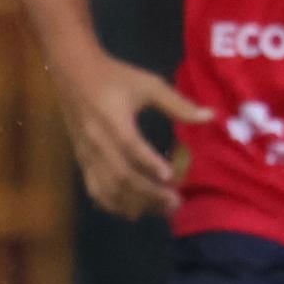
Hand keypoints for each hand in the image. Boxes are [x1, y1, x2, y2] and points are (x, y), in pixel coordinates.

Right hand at [63, 52, 207, 219]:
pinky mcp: (82, 160)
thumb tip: (212, 117)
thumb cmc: (114, 76)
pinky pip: (95, 189)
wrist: (71, 72)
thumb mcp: (148, 84)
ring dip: (134, 203)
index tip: (171, 177)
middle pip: (121, 174)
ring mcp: (87, 154)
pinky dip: (113, 204)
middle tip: (175, 203)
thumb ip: (178, 103)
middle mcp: (97, 140)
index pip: (130, 145)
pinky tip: (132, 210)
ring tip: (160, 210)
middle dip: (148, 193)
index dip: (149, 163)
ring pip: (108, 187)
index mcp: (113, 119)